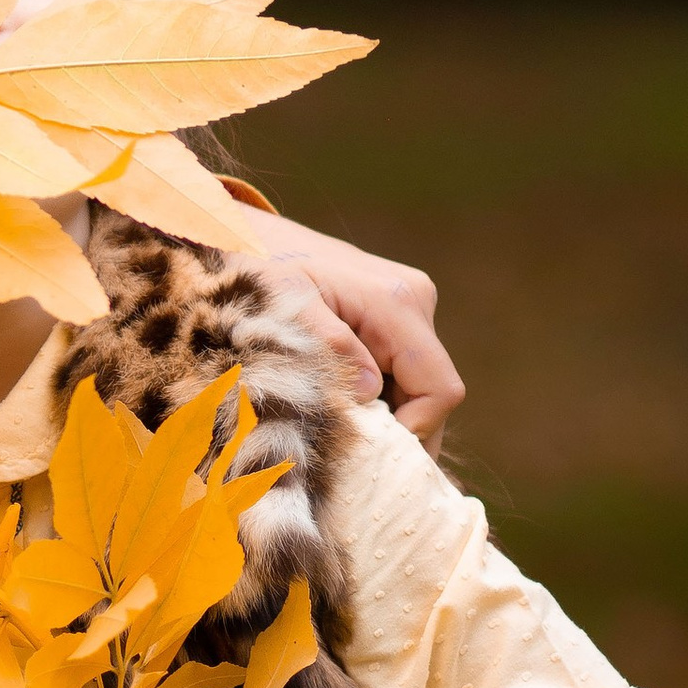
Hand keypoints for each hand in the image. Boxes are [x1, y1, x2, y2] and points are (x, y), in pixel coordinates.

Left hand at [237, 209, 464, 445]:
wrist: (248, 234)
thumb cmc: (258, 267)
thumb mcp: (283, 306)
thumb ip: (329, 346)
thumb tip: (368, 393)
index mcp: (396, 302)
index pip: (439, 388)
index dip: (415, 429)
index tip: (367, 448)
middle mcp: (414, 301)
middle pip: (433, 393)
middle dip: (400, 431)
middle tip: (351, 453)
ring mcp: (407, 307)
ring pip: (417, 386)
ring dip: (385, 415)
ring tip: (337, 427)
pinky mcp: (394, 316)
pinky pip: (400, 371)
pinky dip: (377, 397)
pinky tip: (339, 403)